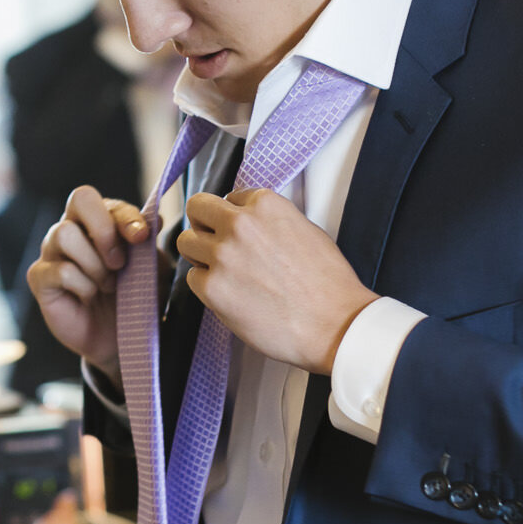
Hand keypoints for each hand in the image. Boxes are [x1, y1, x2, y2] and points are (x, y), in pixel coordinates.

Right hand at [24, 185, 152, 369]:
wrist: (121, 340)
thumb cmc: (136, 298)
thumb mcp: (152, 269)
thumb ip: (150, 243)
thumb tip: (157, 219)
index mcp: (100, 219)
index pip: (108, 202)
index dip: (126, 217)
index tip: (142, 238)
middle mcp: (72, 228)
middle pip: (80, 198)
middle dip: (104, 229)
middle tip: (120, 263)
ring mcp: (52, 251)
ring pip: (65, 233)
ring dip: (94, 264)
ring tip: (107, 285)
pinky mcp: (40, 277)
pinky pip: (61, 270)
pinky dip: (83, 286)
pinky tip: (89, 297)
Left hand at [176, 188, 377, 373]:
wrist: (335, 325)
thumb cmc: (327, 284)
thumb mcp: (305, 230)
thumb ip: (270, 220)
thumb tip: (249, 221)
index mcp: (265, 205)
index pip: (229, 198)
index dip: (233, 217)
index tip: (240, 233)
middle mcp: (239, 224)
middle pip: (197, 209)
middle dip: (203, 224)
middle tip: (213, 243)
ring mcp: (222, 255)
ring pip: (187, 243)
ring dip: (201, 256)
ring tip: (225, 273)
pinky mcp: (212, 287)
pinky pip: (193, 278)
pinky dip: (207, 287)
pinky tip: (232, 296)